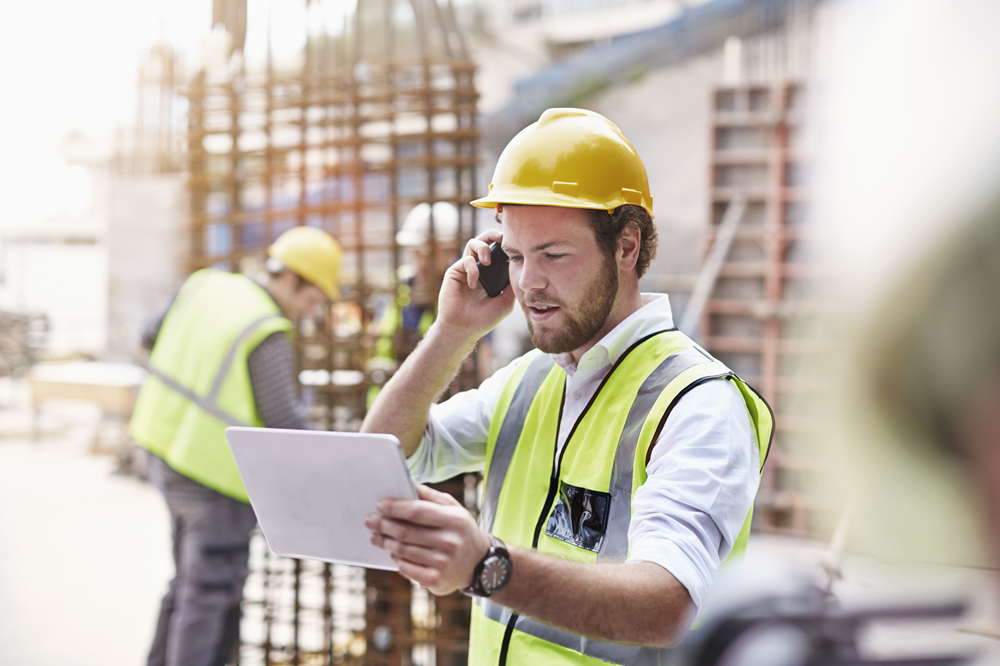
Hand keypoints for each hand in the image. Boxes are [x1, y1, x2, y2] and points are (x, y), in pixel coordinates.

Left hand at [366, 484, 489, 595]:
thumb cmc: (461, 531)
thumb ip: (431, 496)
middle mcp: (449, 542)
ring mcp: (443, 563)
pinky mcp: (436, 580)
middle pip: (406, 532)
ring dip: (385, 542)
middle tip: (370, 520)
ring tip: (376, 536)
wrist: (479, 564)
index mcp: (454, 520)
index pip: (417, 511)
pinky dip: (396, 559)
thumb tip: (407, 482)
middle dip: (384, 525)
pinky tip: (392, 552)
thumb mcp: (454, 508)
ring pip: (403, 551)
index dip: (395, 508)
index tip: (380, 504)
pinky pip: (407, 568)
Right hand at [435, 229, 516, 340]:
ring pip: (473, 243)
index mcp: (491, 274)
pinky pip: (465, 260)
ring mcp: (466, 268)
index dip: (505, 245)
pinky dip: (472, 269)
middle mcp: (479, 268)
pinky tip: (474, 284)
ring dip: (482, 247)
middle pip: (484, 240)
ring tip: (487, 261)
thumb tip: (521, 267)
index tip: (515, 243)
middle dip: (492, 234)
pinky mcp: (455, 271)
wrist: (464, 328)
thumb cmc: (484, 318)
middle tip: (501, 237)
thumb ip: (511, 284)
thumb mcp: (506, 301)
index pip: (498, 252)